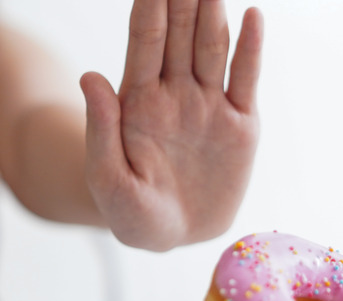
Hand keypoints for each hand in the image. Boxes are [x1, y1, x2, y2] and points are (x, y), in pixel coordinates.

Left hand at [80, 0, 263, 250]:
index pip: (146, 43)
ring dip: (214, 13)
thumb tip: (89, 76)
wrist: (173, 235)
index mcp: (140, 103)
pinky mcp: (239, 125)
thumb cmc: (132, 211)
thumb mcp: (108, 179)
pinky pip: (246, 79)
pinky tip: (252, 17)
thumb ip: (100, 130)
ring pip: (213, 48)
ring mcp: (209, 106)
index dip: (150, 9)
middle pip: (180, 35)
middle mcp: (176, 94)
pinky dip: (251, 49)